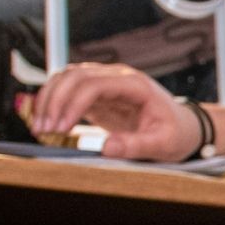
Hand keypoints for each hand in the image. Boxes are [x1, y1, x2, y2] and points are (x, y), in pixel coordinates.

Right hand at [23, 60, 195, 159]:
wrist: (184, 127)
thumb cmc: (176, 133)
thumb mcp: (162, 144)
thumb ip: (136, 145)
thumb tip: (107, 148)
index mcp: (134, 85)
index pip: (94, 84)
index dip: (73, 103)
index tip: (60, 127)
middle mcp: (117, 77)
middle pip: (75, 76)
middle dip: (54, 101)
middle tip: (43, 129)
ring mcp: (106, 83)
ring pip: (67, 78)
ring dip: (49, 99)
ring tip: (40, 127)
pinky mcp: (98, 94)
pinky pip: (69, 90)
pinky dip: (54, 102)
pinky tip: (46, 121)